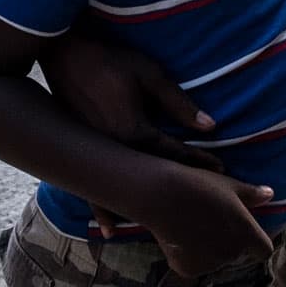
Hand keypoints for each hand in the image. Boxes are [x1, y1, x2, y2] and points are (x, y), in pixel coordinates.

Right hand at [37, 36, 220, 231]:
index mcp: (135, 131)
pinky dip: (104, 208)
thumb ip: (178, 102)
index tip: (222, 170)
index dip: (199, 161)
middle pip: (154, 177)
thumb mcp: (149, 75)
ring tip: (169, 222)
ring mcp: (96, 155)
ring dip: (148, 204)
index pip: (175, 154)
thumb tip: (209, 126)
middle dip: (181, 187)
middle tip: (206, 199)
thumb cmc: (108, 60)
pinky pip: (96, 187)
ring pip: (127, 189)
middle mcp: (115, 150)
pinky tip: (109, 229)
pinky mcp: (82, 154)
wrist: (63, 57)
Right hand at [134, 164, 275, 278]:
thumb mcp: (230, 186)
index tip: (248, 232)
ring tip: (194, 227)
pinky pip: (195, 265)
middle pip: (238, 253)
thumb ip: (252, 195)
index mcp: (246, 234)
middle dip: (230, 242)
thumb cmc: (200, 186)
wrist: (163, 197)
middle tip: (213, 222)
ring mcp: (210, 264)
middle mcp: (232, 254)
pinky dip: (190, 256)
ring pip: (216, 260)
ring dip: (211, 250)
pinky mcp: (189, 270)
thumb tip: (270, 195)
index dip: (258, 242)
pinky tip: (181, 238)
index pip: (264, 250)